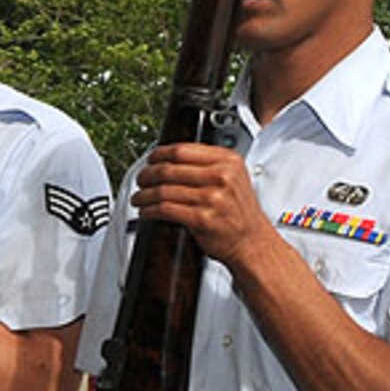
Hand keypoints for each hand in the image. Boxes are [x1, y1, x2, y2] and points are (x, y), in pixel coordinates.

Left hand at [130, 143, 272, 268]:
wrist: (251, 240)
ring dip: (144, 195)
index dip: (159, 154)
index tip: (150, 160)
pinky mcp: (202, 219)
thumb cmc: (238, 211)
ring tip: (138, 198)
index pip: (182, 150)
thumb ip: (209, 164)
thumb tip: (171, 158)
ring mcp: (212, 198)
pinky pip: (165, 210)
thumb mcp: (233, 177)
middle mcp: (221, 176)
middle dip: (147, 174)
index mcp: (228, 161)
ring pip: (164, 190)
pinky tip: (146, 212)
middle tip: (140, 180)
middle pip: (169, 169)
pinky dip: (149, 210)